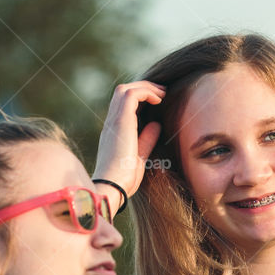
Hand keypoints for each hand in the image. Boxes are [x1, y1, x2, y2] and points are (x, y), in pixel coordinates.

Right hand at [93, 81, 165, 198]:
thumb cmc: (124, 178)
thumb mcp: (140, 155)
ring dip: (145, 87)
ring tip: (162, 94)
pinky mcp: (120, 121)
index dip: (140, 98)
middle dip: (144, 87)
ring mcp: (114, 120)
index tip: (158, 101)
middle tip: (162, 93)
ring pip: (125, 89)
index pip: (124, 104)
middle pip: (123, 92)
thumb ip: (146, 139)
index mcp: (114, 131)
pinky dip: (146, 92)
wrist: (113, 186)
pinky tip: (159, 100)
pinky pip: (132, 95)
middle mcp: (111, 122)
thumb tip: (156, 124)